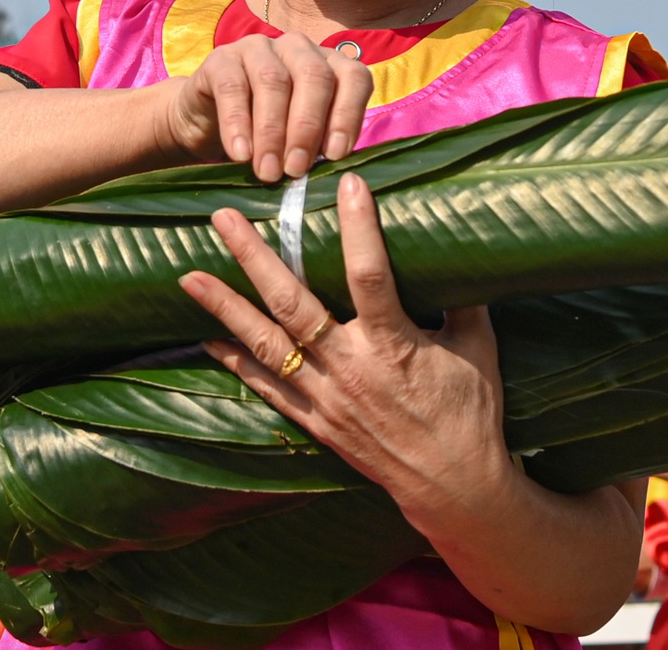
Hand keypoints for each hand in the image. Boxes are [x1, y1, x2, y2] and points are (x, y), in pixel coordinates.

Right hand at [164, 33, 372, 180]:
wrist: (208, 124)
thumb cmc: (266, 136)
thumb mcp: (299, 140)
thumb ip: (319, 147)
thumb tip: (332, 173)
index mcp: (329, 64)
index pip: (353, 78)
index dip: (348, 115)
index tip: (336, 156)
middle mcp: (299, 49)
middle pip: (314, 77)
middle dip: (307, 127)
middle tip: (296, 170)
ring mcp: (259, 48)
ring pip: (273, 80)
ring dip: (272, 131)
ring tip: (268, 171)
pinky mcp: (222, 58)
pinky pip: (232, 87)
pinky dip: (237, 124)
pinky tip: (240, 154)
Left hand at [177, 172, 512, 532]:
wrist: (451, 484)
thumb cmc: (469, 412)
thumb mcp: (477, 348)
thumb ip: (462, 299)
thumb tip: (459, 248)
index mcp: (394, 344)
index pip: (370, 275)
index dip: (359, 228)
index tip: (347, 184)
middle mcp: (350, 367)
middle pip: (292, 304)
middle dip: (254, 258)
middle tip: (224, 218)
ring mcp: (325, 396)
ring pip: (265, 345)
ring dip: (225, 308)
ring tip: (190, 275)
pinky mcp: (315, 420)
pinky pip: (265, 388)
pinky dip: (234, 362)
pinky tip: (206, 338)